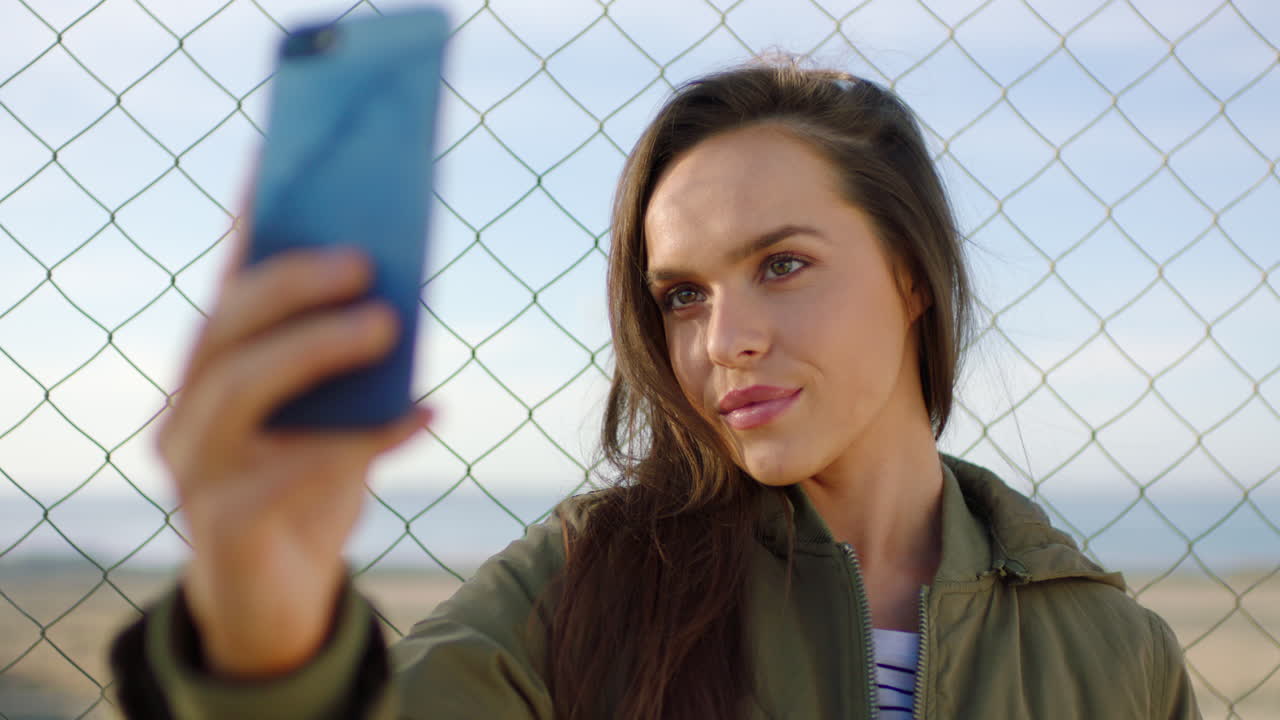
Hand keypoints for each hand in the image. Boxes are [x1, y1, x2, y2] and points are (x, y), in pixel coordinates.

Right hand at [156, 203, 430, 677]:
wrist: (281, 603)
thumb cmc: (309, 494)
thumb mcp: (332, 421)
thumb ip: (352, 368)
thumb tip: (402, 299)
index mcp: (211, 375)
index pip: (230, 286)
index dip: (253, 223)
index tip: (281, 157)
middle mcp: (187, 412)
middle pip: (224, 327)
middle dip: (291, 284)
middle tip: (363, 260)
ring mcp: (194, 467)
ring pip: (239, 386)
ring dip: (315, 347)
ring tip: (386, 323)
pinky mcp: (222, 522)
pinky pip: (292, 470)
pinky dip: (365, 439)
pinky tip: (425, 415)